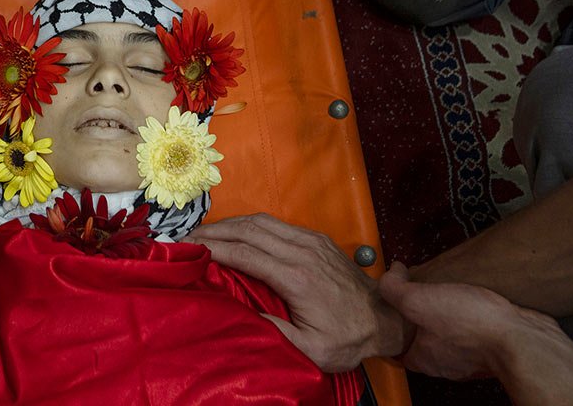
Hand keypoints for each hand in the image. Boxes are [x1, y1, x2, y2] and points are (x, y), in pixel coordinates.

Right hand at [189, 214, 407, 371]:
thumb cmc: (347, 339)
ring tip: (206, 232)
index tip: (188, 248)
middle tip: (187, 236)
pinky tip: (237, 231)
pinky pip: (277, 223)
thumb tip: (240, 315)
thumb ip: (274, 332)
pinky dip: (250, 224)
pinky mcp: (317, 239)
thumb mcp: (311, 350)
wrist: (385, 320)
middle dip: (215, 230)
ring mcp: (311, 241)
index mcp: (297, 278)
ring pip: (262, 221)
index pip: (246, 254)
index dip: (214, 248)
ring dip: (231, 223)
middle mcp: (303, 252)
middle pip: (249, 230)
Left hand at [376, 262, 560, 381]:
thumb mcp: (418, 301)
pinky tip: (475, 299)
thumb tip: (389, 274)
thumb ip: (395, 288)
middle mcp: (447, 363)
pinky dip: (474, 317)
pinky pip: (477, 331)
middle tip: (418, 295)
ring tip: (447, 291)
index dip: (393, 330)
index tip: (391, 311)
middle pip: (425, 342)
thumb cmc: (472, 326)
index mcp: (424, 359)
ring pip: (452, 337)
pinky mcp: (493, 346)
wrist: (522, 338)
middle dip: (421, 321)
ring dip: (449, 317)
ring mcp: (472, 357)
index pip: (399, 351)